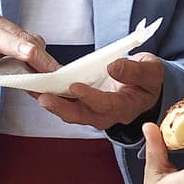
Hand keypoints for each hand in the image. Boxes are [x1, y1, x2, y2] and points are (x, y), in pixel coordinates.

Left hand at [34, 53, 165, 130]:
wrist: (148, 85)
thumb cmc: (150, 77)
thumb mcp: (150, 70)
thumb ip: (134, 71)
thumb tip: (113, 67)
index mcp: (126, 106)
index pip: (106, 105)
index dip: (91, 97)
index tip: (75, 86)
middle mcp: (109, 115)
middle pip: (83, 116)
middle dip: (62, 108)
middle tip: (43, 97)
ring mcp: (96, 112)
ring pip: (72, 113)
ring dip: (52, 104)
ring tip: (33, 91)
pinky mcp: (86, 106)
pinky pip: (67, 104)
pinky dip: (52, 97)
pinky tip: (37, 87)